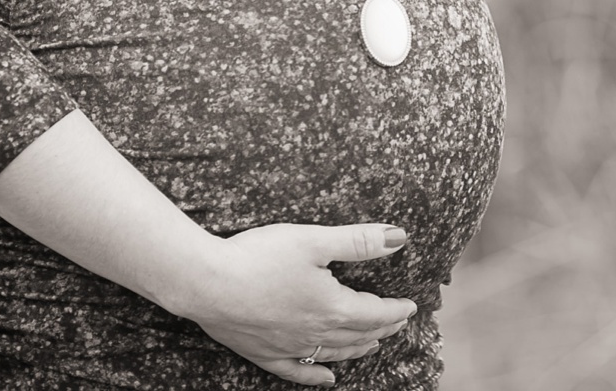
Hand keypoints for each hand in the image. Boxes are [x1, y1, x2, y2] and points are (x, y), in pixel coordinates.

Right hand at [171, 222, 415, 385]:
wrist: (205, 283)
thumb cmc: (260, 256)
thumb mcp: (315, 240)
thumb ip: (359, 241)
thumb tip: (399, 238)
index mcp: (331, 306)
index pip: (374, 313)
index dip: (395, 310)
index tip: (410, 306)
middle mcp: (313, 332)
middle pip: (357, 335)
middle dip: (381, 329)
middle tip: (396, 323)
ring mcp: (287, 347)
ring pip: (333, 353)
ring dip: (357, 349)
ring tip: (373, 345)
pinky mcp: (262, 353)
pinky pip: (296, 371)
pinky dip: (315, 376)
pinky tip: (327, 380)